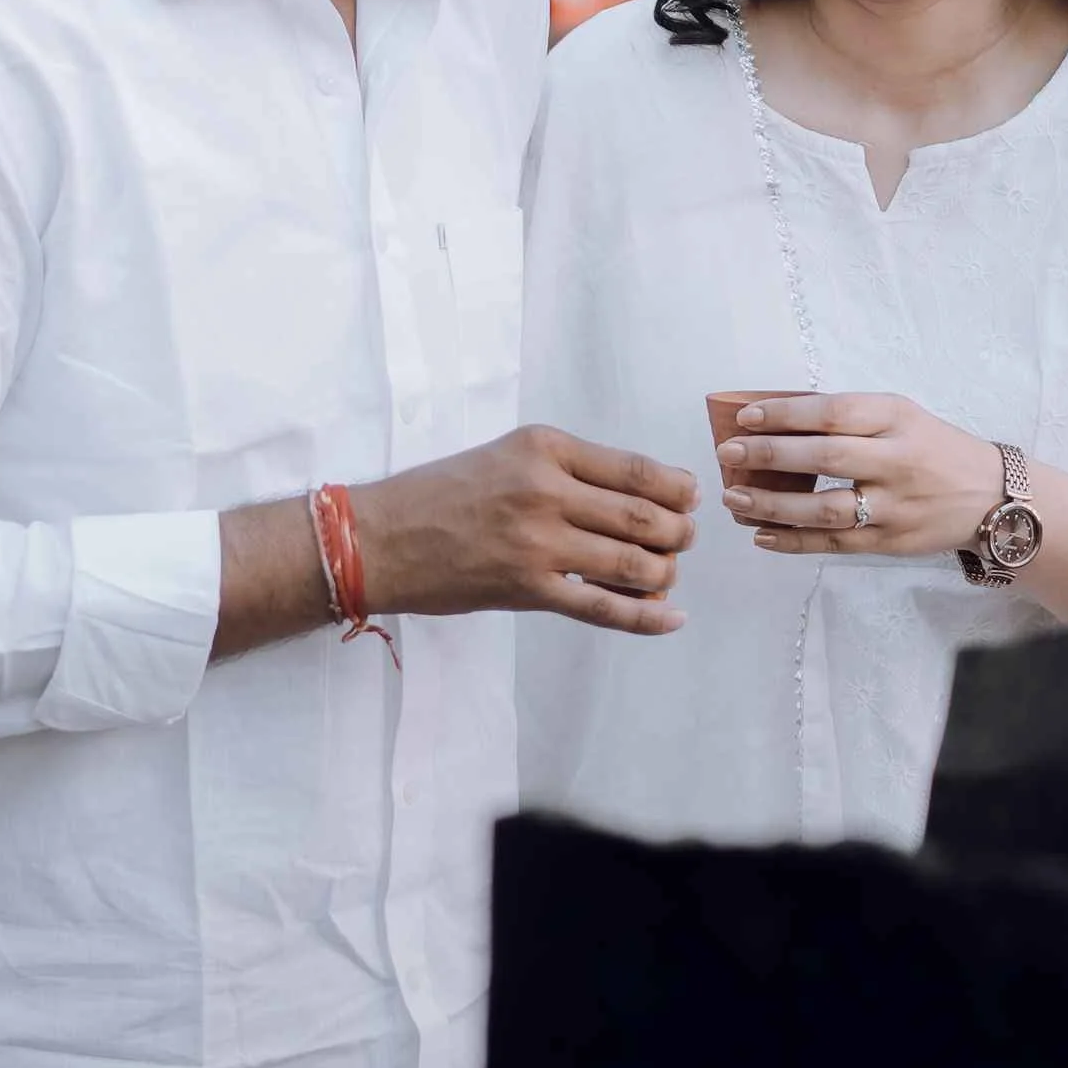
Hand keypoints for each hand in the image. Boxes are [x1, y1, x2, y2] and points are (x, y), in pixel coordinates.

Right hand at [350, 426, 695, 635]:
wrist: (379, 539)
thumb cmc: (439, 494)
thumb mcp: (505, 455)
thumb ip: (565, 468)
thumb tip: (635, 495)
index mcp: (544, 448)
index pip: (634, 468)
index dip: (676, 488)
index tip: (688, 498)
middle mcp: (545, 490)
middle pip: (644, 516)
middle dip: (679, 533)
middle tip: (683, 540)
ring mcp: (537, 543)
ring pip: (632, 562)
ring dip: (665, 573)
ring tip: (665, 574)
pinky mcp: (526, 589)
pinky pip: (603, 607)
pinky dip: (646, 617)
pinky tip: (671, 619)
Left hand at [718, 395, 1008, 560]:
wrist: (993, 497)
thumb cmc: (934, 449)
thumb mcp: (902, 417)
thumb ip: (850, 418)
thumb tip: (777, 420)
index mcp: (897, 419)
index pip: (833, 412)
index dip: (785, 414)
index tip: (746, 417)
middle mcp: (898, 461)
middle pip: (826, 457)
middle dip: (770, 455)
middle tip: (729, 454)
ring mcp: (895, 506)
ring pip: (825, 509)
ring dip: (773, 506)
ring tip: (735, 500)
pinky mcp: (890, 542)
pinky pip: (833, 543)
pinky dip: (793, 541)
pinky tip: (762, 535)